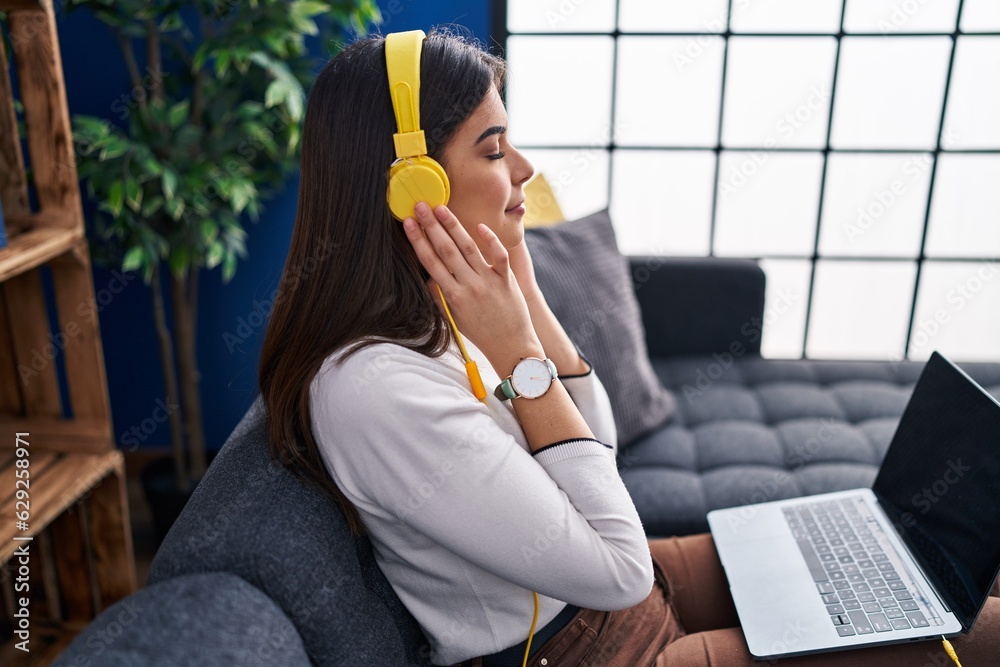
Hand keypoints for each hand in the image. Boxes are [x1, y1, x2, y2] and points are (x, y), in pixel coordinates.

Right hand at [402, 202, 541, 368]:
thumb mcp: (454, 318)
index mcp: (453, 295)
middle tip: (421, 205)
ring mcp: (488, 281)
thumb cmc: (481, 333)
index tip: (408, 222)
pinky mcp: (507, 280)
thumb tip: (427, 278)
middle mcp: (469, 286)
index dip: (418, 240)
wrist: (511, 346)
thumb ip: (440, 297)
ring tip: (441, 209)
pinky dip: (490, 240)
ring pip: (468, 248)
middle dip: (431, 226)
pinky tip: (480, 226)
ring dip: (453, 226)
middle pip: (446, 250)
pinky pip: (499, 256)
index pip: (430, 262)